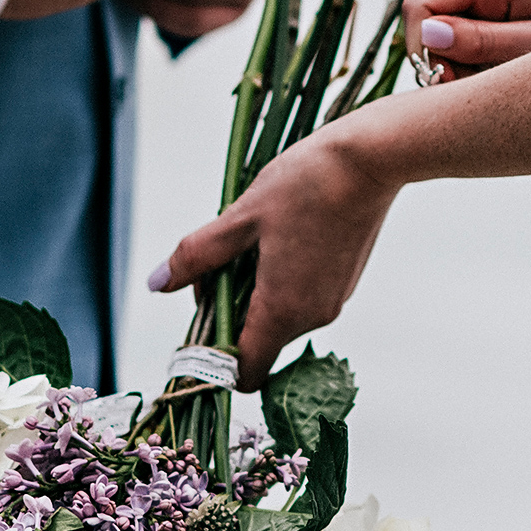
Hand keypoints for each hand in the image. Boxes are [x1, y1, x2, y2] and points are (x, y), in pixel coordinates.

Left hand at [149, 123, 396, 390]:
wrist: (373, 158)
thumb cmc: (306, 184)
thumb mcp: (240, 216)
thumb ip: (197, 256)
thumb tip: (158, 283)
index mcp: (282, 309)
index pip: (244, 373)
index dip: (214, 360)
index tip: (200, 321)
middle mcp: (312, 316)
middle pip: (257, 340)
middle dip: (228, 309)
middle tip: (219, 258)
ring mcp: (332, 300)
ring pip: (278, 315)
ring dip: (253, 289)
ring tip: (253, 237)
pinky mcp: (344, 282)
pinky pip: (300, 297)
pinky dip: (279, 278)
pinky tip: (280, 234)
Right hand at [404, 0, 530, 80]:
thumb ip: (484, 43)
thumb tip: (429, 34)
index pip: (421, 6)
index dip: (423, 49)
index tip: (452, 82)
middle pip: (426, 24)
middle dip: (441, 64)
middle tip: (483, 90)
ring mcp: (489, 1)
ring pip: (439, 41)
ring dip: (458, 72)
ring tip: (505, 84)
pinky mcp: (494, 21)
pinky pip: (459, 49)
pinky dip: (471, 72)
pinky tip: (505, 80)